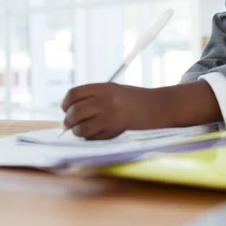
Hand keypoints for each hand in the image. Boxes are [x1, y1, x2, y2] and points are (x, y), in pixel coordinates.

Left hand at [61, 81, 221, 139]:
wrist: (159, 106)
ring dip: (79, 132)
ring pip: (82, 127)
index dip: (66, 104)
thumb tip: (70, 113)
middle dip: (69, 121)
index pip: (74, 94)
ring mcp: (112, 114)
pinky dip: (92, 138)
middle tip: (70, 125)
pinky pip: (94, 136)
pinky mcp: (117, 127)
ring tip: (83, 131)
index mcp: (104, 87)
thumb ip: (94, 99)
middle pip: (75, 111)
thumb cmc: (134, 100)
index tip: (67, 110)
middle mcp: (106, 99)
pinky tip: (99, 134)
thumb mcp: (114, 91)